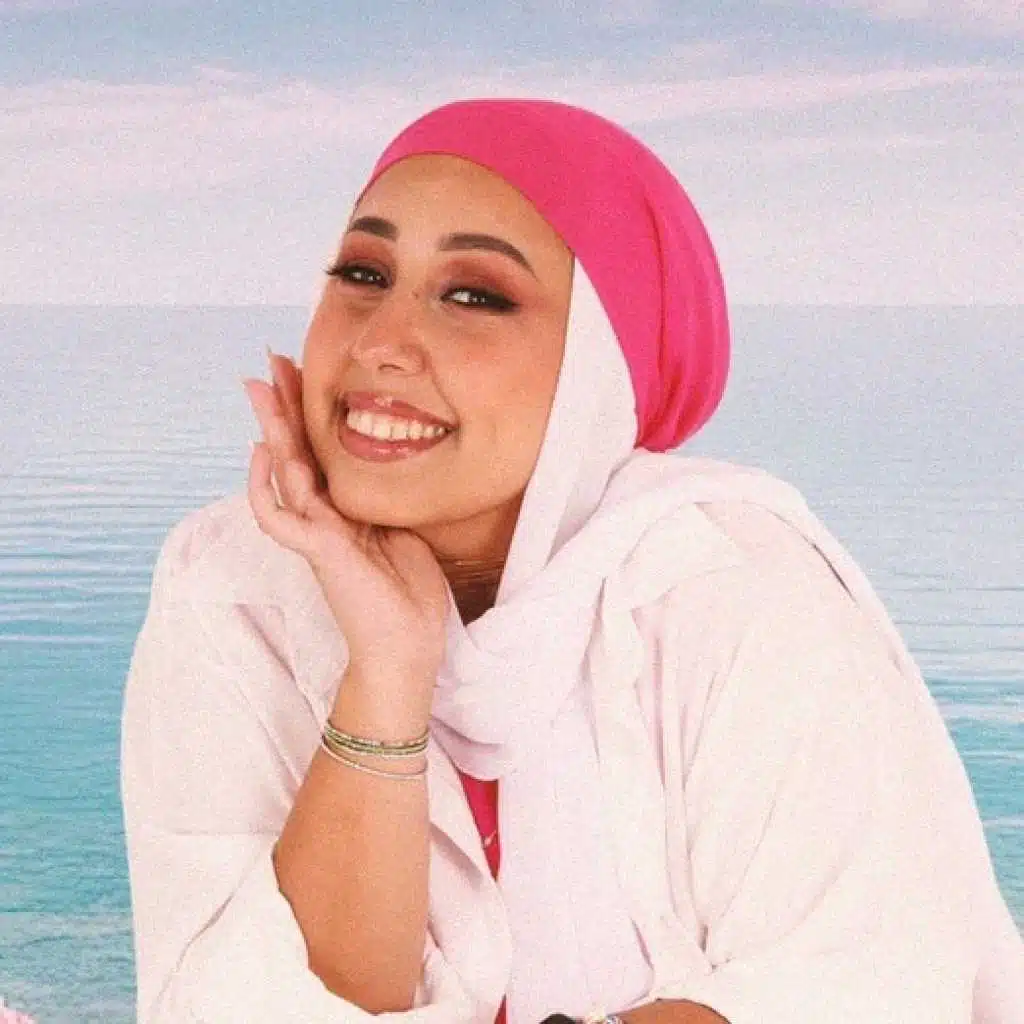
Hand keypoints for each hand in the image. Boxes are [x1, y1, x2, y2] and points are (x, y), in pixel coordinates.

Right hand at [243, 353, 450, 717]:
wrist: (407, 648)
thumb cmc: (408, 595)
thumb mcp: (405, 528)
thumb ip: (386, 498)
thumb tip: (394, 461)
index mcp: (344, 510)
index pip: (319, 452)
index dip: (309, 414)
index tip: (303, 372)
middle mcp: (323, 517)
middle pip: (295, 452)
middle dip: (283, 407)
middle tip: (269, 362)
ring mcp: (317, 534)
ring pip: (284, 474)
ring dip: (273, 430)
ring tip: (262, 388)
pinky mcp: (319, 553)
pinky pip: (280, 517)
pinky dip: (265, 487)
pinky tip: (264, 454)